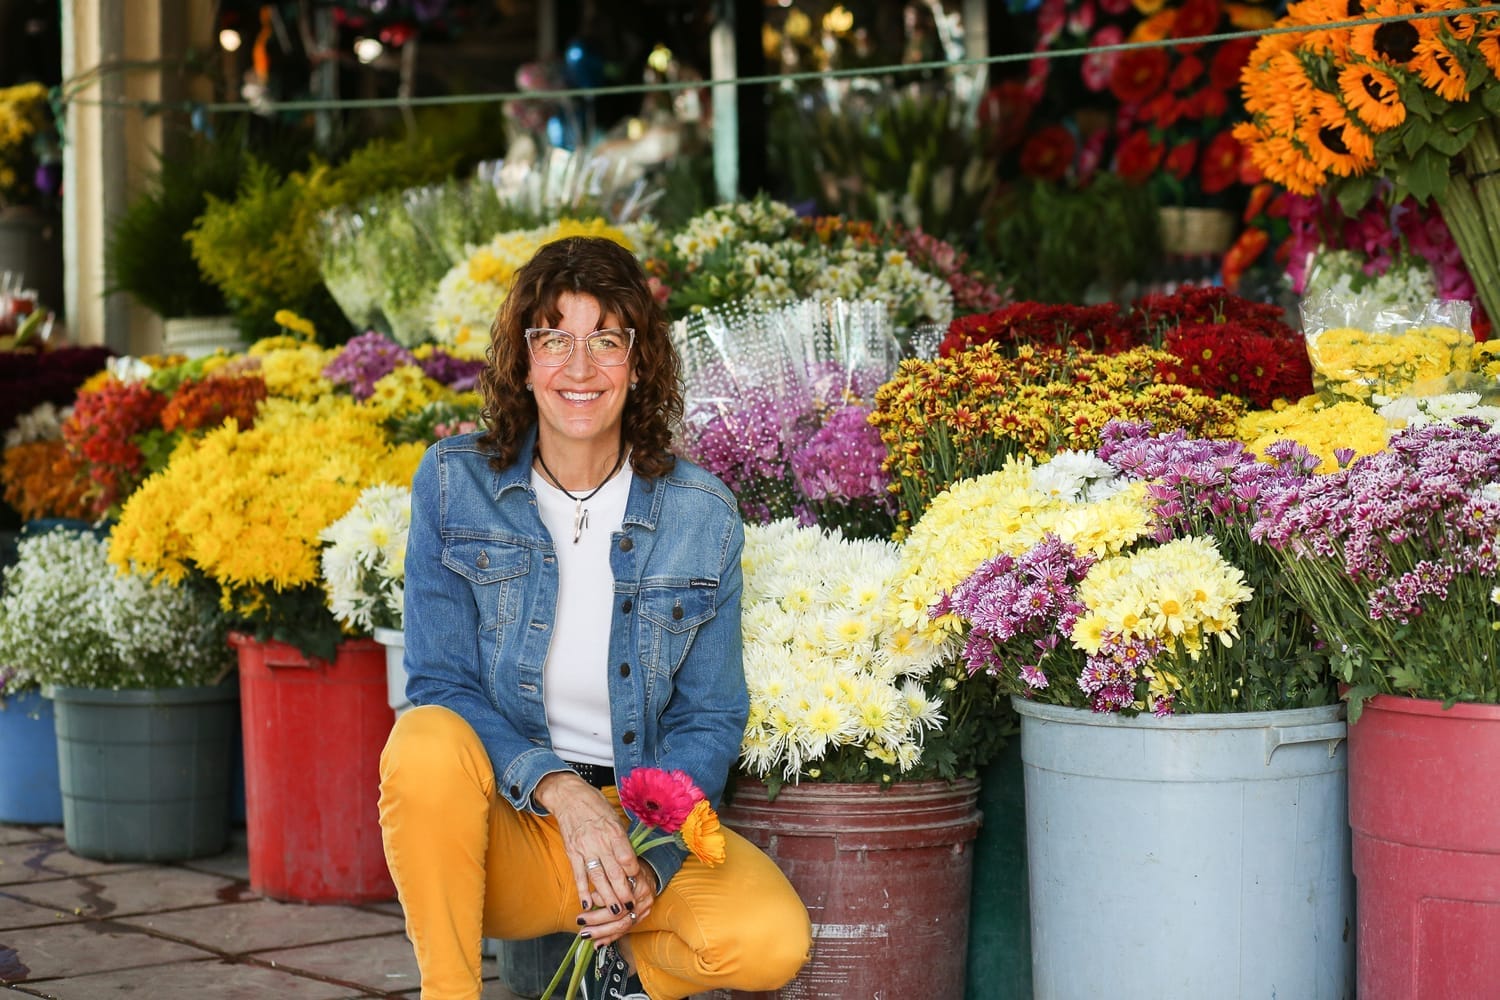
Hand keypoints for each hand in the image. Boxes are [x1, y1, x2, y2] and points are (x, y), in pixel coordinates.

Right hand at [534, 772, 654, 944]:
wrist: (569, 796)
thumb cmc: (596, 805)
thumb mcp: (615, 817)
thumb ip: (621, 839)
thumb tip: (630, 861)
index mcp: (614, 831)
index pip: (627, 857)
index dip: (634, 873)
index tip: (638, 883)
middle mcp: (600, 841)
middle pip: (614, 872)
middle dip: (623, 891)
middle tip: (630, 907)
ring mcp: (584, 848)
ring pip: (597, 877)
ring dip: (606, 896)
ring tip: (614, 911)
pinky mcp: (572, 852)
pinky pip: (578, 875)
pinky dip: (583, 890)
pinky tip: (587, 904)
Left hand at [580, 862, 657, 946]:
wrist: (649, 874)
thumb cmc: (629, 869)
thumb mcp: (619, 865)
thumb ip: (607, 879)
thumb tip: (592, 897)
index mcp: (637, 883)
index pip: (619, 896)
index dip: (601, 902)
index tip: (586, 904)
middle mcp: (642, 898)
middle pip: (620, 914)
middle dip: (597, 919)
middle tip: (581, 921)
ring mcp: (643, 910)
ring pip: (622, 926)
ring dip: (602, 932)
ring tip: (585, 934)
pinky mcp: (641, 918)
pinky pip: (625, 931)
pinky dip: (610, 937)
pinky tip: (598, 943)